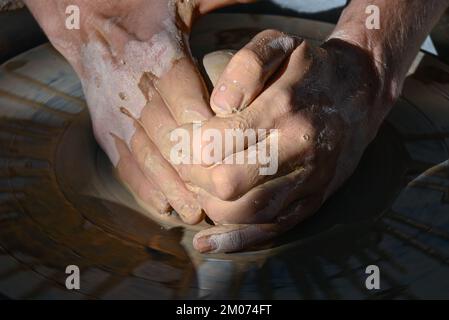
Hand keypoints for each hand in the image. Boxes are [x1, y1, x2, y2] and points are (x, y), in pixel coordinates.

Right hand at [25, 0, 253, 223]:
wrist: (90, 21)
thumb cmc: (148, 12)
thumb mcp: (184, 0)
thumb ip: (222, 0)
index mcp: (155, 53)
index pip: (181, 93)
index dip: (204, 125)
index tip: (228, 151)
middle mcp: (133, 86)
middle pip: (165, 132)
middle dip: (193, 166)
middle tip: (222, 194)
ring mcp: (116, 112)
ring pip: (145, 154)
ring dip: (170, 186)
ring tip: (196, 212)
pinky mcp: (105, 129)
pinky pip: (124, 162)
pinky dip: (143, 187)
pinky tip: (164, 206)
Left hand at [179, 30, 390, 251]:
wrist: (360, 94)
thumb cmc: (310, 69)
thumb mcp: (279, 46)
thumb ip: (244, 67)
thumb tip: (215, 108)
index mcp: (283, 108)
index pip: (216, 141)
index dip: (187, 145)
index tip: (180, 140)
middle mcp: (297, 148)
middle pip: (227, 182)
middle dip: (194, 177)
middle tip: (185, 165)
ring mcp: (308, 180)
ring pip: (245, 211)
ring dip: (209, 206)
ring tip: (198, 188)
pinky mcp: (312, 200)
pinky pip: (271, 230)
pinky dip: (235, 240)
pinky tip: (207, 243)